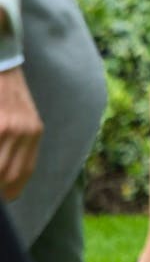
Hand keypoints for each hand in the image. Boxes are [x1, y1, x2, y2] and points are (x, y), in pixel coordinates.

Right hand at [0, 67, 42, 200]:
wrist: (2, 63)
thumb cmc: (6, 93)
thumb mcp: (21, 116)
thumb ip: (17, 143)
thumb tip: (6, 178)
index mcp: (34, 131)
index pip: (24, 172)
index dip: (11, 191)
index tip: (4, 198)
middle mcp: (25, 131)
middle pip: (9, 175)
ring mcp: (9, 127)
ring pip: (0, 167)